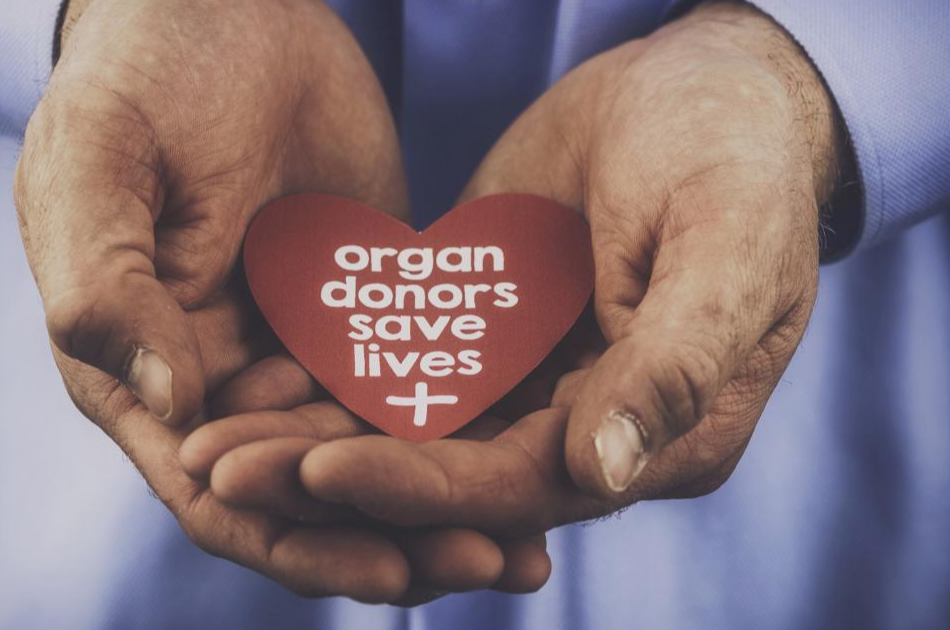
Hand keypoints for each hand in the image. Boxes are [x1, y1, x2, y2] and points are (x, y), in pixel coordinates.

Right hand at [15, 0, 545, 602]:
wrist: (227, 6)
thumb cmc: (140, 75)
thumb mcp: (96, 165)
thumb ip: (108, 287)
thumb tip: (176, 402)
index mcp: (143, 372)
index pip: (220, 491)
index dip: (301, 538)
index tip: (392, 566)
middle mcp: (222, 380)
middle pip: (312, 491)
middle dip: (397, 536)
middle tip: (492, 562)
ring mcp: (298, 344)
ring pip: (374, 449)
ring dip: (446, 498)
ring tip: (533, 543)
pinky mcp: (364, 305)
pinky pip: (420, 376)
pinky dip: (468, 419)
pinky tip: (539, 442)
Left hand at [206, 1, 843, 537]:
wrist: (703, 89)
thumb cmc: (739, 160)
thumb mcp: (727, 249)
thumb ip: (672, 364)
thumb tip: (600, 471)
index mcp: (658, 435)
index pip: (521, 484)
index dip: (422, 483)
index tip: (321, 471)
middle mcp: (584, 428)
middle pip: (447, 474)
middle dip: (336, 479)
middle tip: (221, 470)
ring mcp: (530, 382)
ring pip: (408, 430)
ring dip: (311, 440)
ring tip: (211, 442)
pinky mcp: (485, 331)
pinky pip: (398, 365)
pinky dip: (328, 380)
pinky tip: (251, 380)